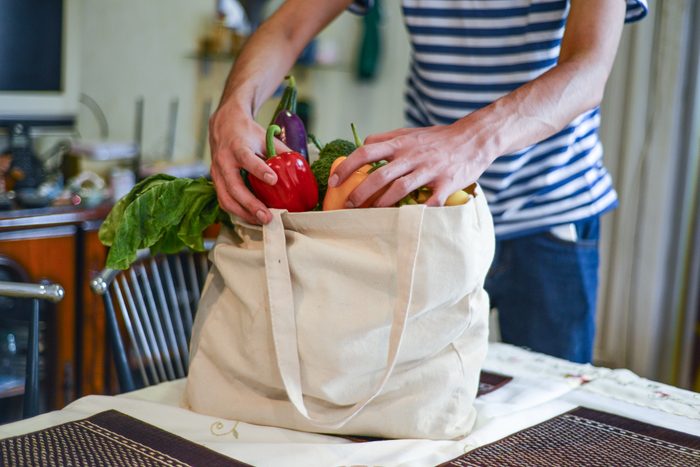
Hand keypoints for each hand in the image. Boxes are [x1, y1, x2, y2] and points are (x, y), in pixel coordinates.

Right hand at [209, 102, 288, 223]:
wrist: (223, 126)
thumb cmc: (246, 133)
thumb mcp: (264, 137)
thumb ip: (280, 152)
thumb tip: (300, 168)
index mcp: (237, 146)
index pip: (246, 158)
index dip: (259, 170)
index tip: (273, 180)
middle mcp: (224, 160)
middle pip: (234, 186)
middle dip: (250, 204)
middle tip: (267, 216)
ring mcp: (217, 173)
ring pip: (226, 198)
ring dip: (244, 213)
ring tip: (261, 221)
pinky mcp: (216, 182)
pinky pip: (224, 201)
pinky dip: (238, 212)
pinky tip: (252, 217)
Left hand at [328, 122, 491, 207]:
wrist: (474, 138)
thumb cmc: (438, 138)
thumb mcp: (410, 133)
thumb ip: (387, 139)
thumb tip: (362, 144)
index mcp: (400, 143)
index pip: (366, 152)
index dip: (347, 167)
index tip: (334, 182)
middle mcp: (412, 155)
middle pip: (380, 174)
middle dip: (361, 193)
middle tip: (349, 206)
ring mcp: (429, 169)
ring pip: (400, 188)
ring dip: (382, 204)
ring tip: (371, 215)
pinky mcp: (446, 182)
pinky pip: (431, 200)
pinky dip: (419, 212)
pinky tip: (408, 220)